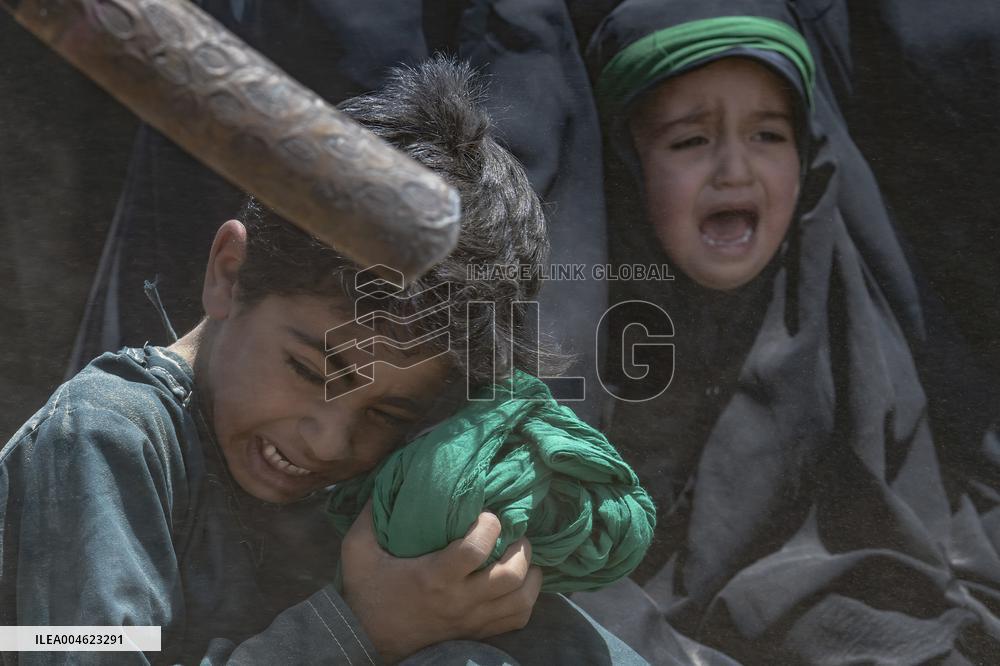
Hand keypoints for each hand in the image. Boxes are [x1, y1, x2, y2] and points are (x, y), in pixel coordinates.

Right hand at [340, 501, 542, 662]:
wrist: (366, 642)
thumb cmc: (366, 593)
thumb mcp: (357, 550)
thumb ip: (370, 515)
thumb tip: (386, 479)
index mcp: (434, 577)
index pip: (476, 549)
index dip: (490, 526)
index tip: (488, 516)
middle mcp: (459, 601)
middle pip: (510, 575)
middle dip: (522, 549)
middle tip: (517, 534)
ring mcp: (471, 621)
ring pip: (520, 601)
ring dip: (531, 576)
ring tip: (525, 556)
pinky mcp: (476, 634)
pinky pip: (516, 621)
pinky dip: (526, 600)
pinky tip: (520, 583)